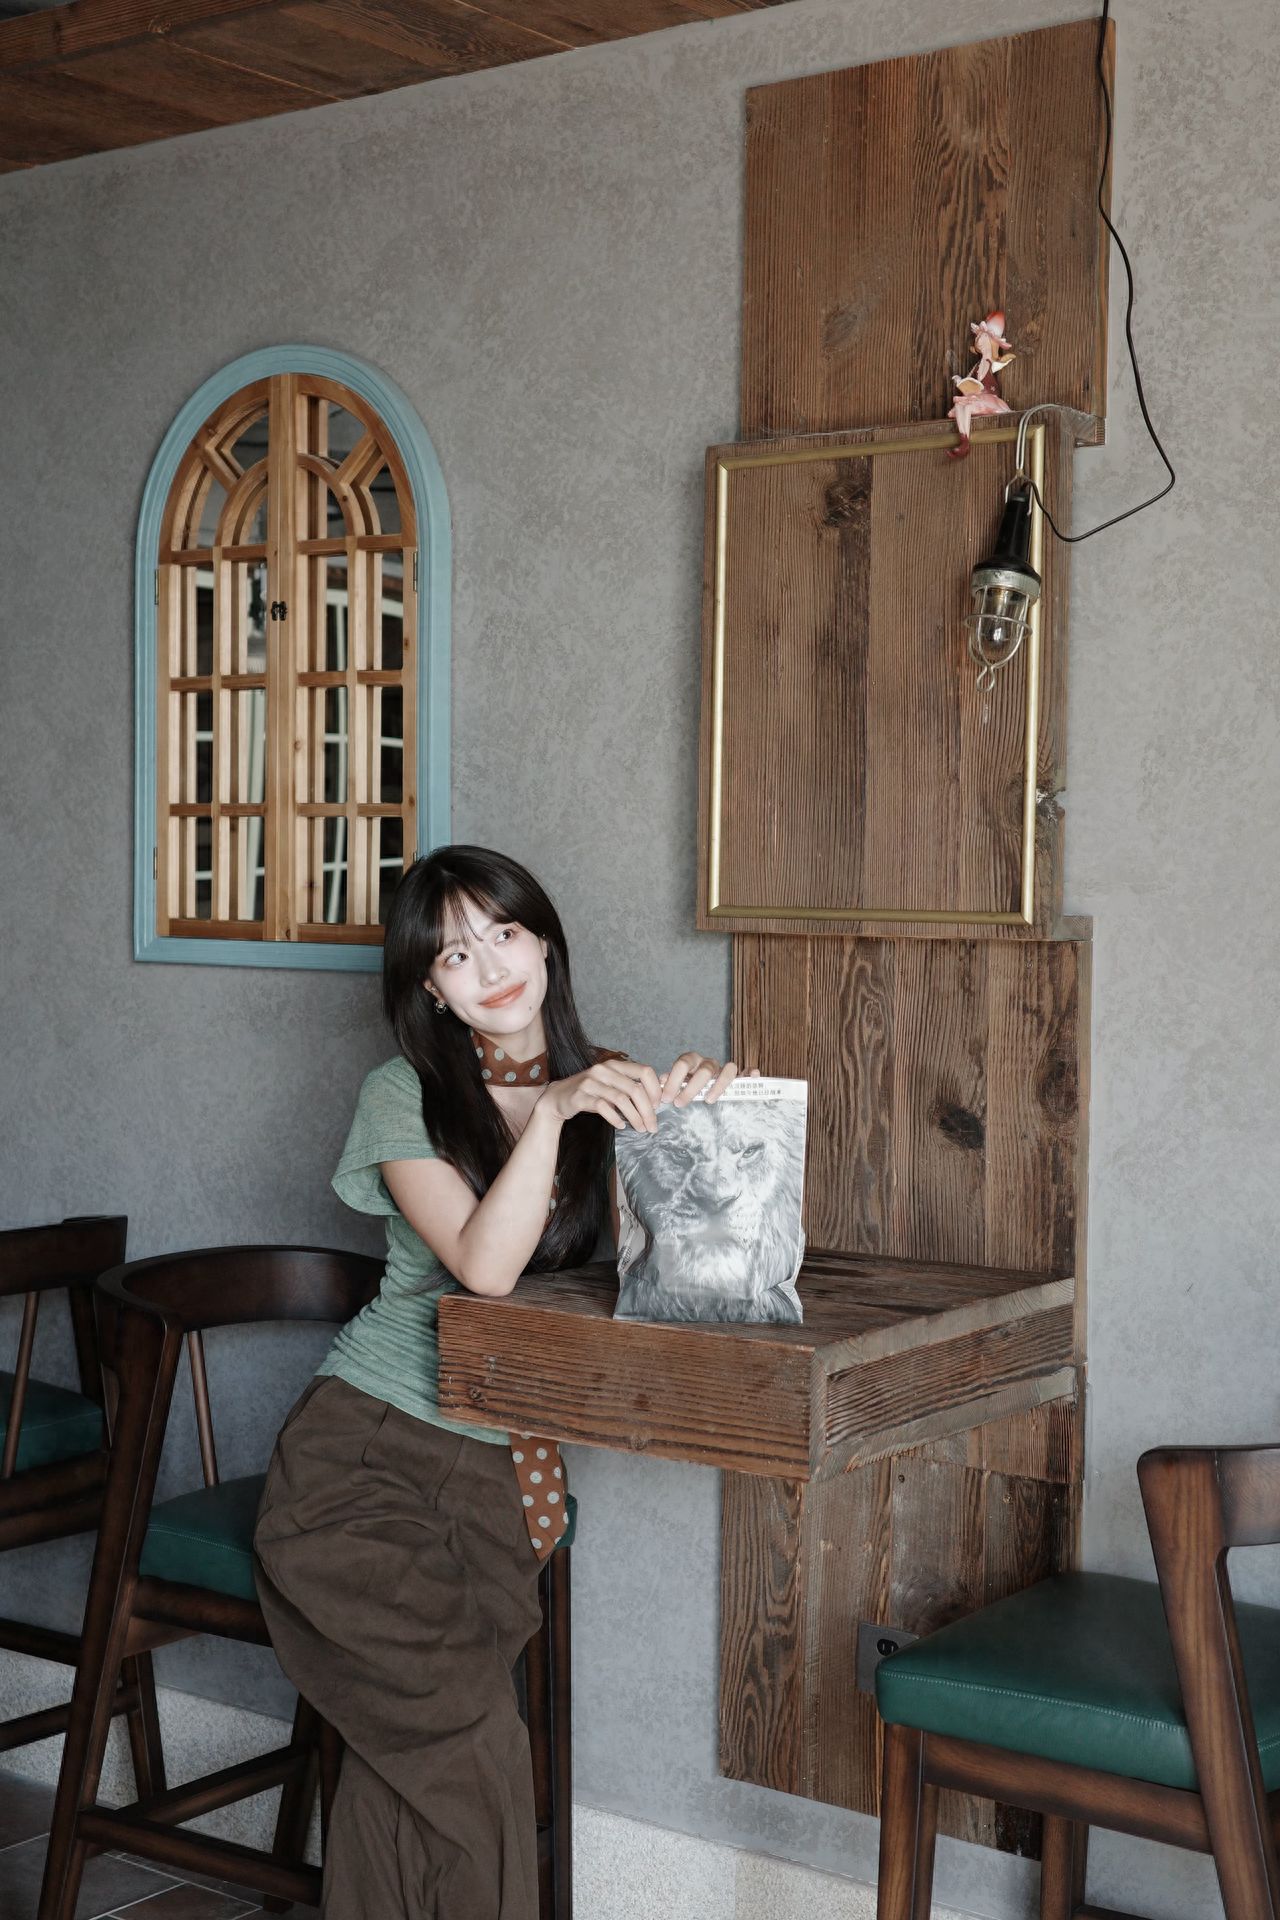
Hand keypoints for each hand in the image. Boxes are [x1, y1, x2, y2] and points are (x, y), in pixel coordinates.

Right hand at [539, 1057, 663, 1132]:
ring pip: (621, 1099)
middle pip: (635, 1089)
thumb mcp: (612, 1085)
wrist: (558, 1098)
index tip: (658, 1106)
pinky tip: (621, 1126)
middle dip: (647, 1110)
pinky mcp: (580, 1096)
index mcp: (615, 1065)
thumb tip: (660, 1093)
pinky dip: (615, 1118)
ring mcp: (591, 1082)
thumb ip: (632, 1087)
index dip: (655, 1090)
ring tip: (640, 1128)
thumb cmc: (590, 1093)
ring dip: (634, 1117)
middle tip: (652, 1126)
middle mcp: (604, 1070)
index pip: (644, 1071)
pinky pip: (603, 1108)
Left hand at [657, 1053, 743, 1106]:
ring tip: (709, 1101)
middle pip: (704, 1070)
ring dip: (719, 1085)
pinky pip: (746, 1071)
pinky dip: (750, 1072)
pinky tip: (753, 1076)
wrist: (699, 1084)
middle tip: (680, 1104)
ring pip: (728, 1069)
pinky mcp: (737, 1076)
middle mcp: (707, 1062)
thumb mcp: (675, 1084)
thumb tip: (661, 1081)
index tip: (667, 1098)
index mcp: (690, 1060)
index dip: (673, 1080)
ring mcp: (723, 1068)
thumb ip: (668, 1082)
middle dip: (691, 1088)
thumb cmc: (685, 1085)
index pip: (682, 1064)